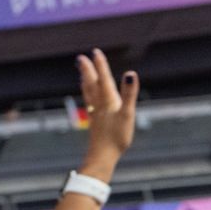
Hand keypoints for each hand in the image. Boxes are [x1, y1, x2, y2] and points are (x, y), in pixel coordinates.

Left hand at [75, 48, 138, 174]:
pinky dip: (88, 96)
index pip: (103, 79)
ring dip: (85, 81)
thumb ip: (129, 93)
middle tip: (80, 58)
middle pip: (91, 84)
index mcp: (108, 101)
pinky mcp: (94, 122)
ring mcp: (95, 114)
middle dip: (87, 70)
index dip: (100, 65)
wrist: (102, 157)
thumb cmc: (116, 137)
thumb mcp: (127, 113)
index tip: (95, 51)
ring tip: (81, 73)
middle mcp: (99, 105)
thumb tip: (130, 73)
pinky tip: (89, 97)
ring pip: (88, 94)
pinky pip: (89, 104)